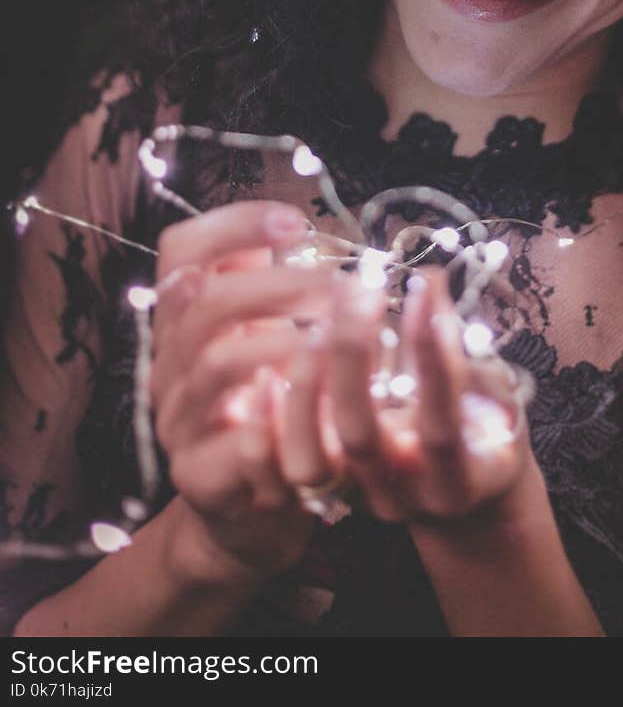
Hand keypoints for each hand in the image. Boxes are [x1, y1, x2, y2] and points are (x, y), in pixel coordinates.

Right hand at [151, 200, 337, 581]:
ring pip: (219, 362)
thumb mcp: (263, 334)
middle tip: (342, 286)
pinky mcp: (200, 477)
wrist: (246, 513)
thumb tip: (298, 221)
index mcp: (182, 319)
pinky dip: (283, 419)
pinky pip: (238, 442)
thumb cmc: (268, 406)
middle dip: (280, 284)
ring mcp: (178, 421)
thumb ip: (268, 283)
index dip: (234, 225)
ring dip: (289, 342)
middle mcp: (169, 363)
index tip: (296, 222)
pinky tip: (322, 406)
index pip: (181, 249)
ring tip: (341, 338)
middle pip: (204, 300)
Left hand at [285, 265, 530, 524]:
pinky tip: (269, 368)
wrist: (462, 494)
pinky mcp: (320, 494)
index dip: (431, 358)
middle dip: (351, 354)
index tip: (421, 288)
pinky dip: (267, 421)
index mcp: (456, 482)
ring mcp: (355, 499)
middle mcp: (401, 498)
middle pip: (360, 435)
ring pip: (309, 458)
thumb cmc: (483, 427)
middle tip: (355, 288)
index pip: (439, 423)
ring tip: (316, 321)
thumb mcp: (488, 390)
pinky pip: (280, 467)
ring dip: (306, 384)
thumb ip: (456, 344)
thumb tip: (427, 278)